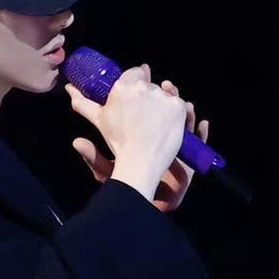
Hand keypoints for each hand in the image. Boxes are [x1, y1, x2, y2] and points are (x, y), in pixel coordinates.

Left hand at [68, 75, 207, 211]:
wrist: (144, 203)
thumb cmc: (124, 185)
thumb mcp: (106, 169)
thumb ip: (93, 157)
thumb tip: (76, 142)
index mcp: (140, 131)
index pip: (145, 106)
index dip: (146, 91)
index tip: (145, 74)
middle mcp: (159, 134)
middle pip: (167, 108)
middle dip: (170, 95)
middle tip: (168, 86)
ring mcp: (176, 144)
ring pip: (185, 122)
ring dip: (188, 111)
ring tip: (187, 104)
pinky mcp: (189, 158)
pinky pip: (199, 143)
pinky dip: (202, 133)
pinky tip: (202, 124)